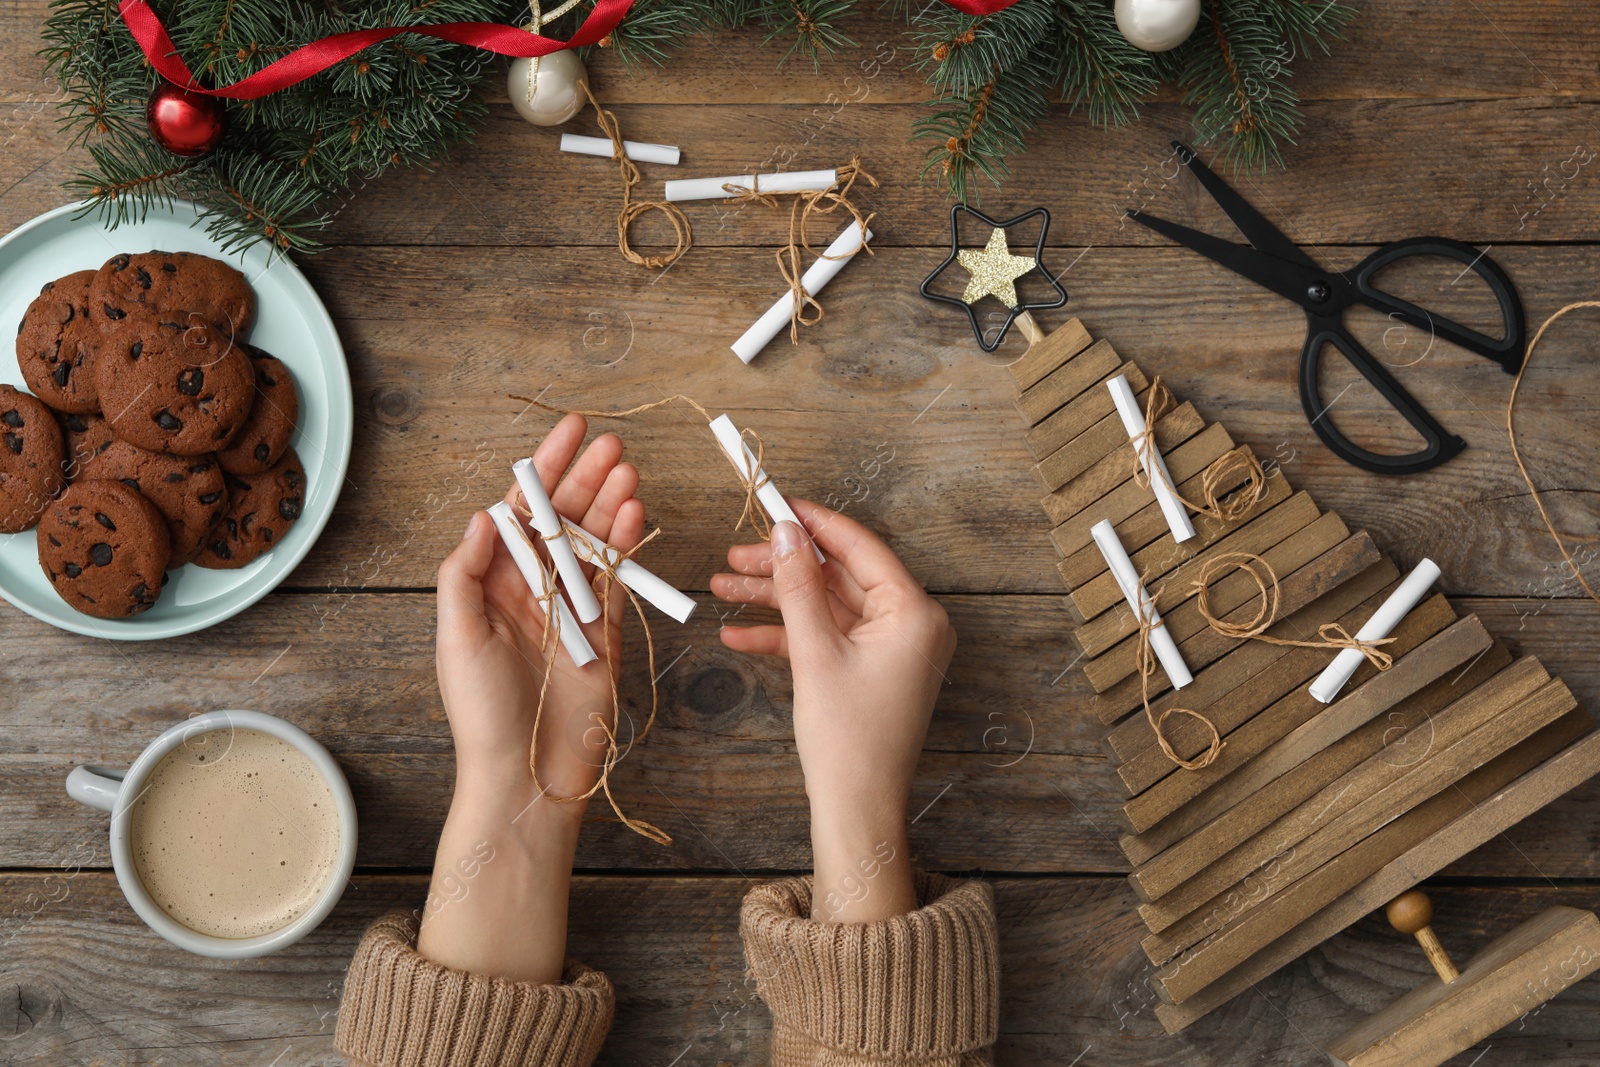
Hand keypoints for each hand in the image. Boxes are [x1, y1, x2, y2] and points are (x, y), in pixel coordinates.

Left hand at [435, 413, 643, 804]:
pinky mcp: (606, 635)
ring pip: (595, 543)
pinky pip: (618, 581)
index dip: (543, 469)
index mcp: (494, 584)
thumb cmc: (482, 714)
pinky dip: (628, 547)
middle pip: (564, 520)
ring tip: (629, 471)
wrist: (527, 774)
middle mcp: (533, 590)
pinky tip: (635, 516)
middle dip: (586, 479)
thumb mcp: (456, 637)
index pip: (520, 512)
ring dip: (611, 505)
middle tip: (612, 444)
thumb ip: (465, 573)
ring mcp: (572, 610)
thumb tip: (483, 515)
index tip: (569, 431)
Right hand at [711, 500, 955, 920]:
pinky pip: (827, 637)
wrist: (857, 810)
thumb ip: (797, 586)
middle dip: (783, 565)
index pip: (860, 547)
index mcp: (915, 613)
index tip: (774, 502)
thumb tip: (784, 533)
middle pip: (839, 574)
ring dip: (776, 598)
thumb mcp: (814, 653)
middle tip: (734, 553)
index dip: (813, 523)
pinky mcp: (870, 669)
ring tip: (722, 586)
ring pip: (827, 605)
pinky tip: (737, 633)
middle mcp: (911, 624)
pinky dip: (786, 634)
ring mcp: (891, 648)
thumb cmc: (849, 741)